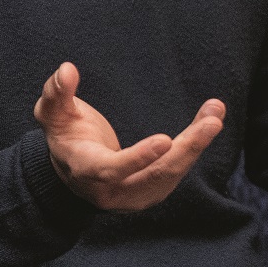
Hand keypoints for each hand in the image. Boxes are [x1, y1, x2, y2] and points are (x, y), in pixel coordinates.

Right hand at [33, 62, 223, 211]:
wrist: (73, 171)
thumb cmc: (64, 136)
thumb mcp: (52, 113)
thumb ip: (56, 92)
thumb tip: (67, 70)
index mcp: (86, 170)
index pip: (113, 170)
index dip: (138, 158)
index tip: (165, 141)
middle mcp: (113, 191)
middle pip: (155, 175)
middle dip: (187, 149)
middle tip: (212, 121)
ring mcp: (135, 196)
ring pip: (171, 174)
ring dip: (196, 144)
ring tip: (215, 112)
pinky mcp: (152, 192)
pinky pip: (176, 171)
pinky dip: (194, 148)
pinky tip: (208, 122)